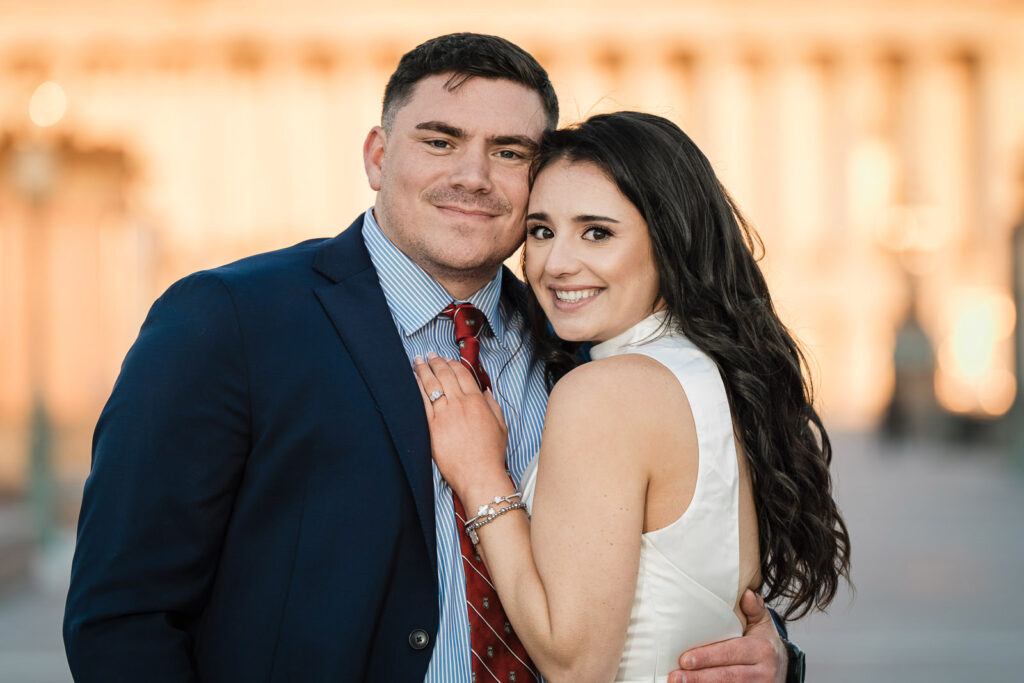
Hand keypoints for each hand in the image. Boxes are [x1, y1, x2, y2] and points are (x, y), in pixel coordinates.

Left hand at [413, 353, 508, 497]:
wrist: (478, 475)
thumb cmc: (489, 455)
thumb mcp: (500, 427)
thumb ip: (492, 407)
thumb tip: (486, 394)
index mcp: (476, 402)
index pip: (462, 374)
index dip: (453, 363)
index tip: (447, 360)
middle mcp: (459, 404)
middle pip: (444, 375)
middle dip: (435, 361)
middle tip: (429, 355)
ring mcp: (444, 415)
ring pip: (430, 385)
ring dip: (423, 370)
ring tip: (417, 362)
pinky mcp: (431, 427)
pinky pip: (421, 402)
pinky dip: (415, 389)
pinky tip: (411, 381)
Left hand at [668, 590, 786, 682]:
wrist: (783, 668)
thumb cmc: (764, 642)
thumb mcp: (763, 622)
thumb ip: (754, 608)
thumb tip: (746, 593)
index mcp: (762, 649)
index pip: (731, 653)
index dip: (708, 657)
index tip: (685, 659)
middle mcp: (763, 672)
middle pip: (727, 676)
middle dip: (699, 678)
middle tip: (675, 677)